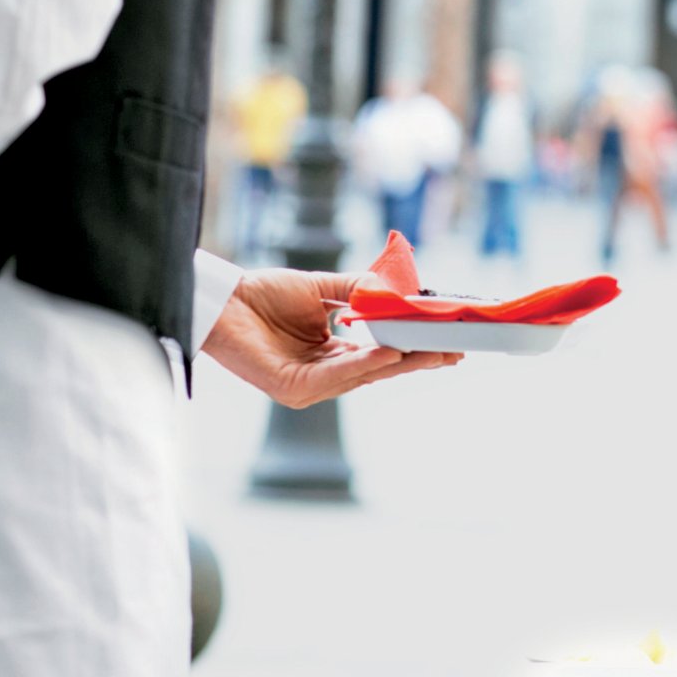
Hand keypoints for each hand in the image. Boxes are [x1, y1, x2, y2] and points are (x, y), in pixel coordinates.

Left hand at [201, 268, 460, 408]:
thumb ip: (359, 291)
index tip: (448, 341)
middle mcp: (323, 375)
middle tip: (455, 351)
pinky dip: (365, 362)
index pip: (380, 354)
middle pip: (380, 369)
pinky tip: (390, 350)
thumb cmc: (262, 293)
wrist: (220, 298)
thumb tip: (398, 291)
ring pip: (364, 373)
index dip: (414, 348)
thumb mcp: (322, 288)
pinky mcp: (292, 389)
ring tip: (432, 348)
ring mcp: (309, 386)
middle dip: (419, 359)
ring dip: (400, 361)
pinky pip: (337, 375)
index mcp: (331, 355)